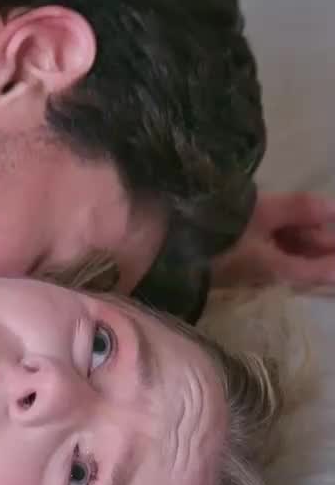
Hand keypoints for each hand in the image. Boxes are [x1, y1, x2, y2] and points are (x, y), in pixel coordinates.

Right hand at [212, 191, 334, 289]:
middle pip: (309, 264)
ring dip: (310, 240)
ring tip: (325, 220)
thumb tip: (334, 208)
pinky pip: (277, 251)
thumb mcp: (262, 212)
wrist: (167, 241)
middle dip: (327, 247)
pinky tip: (297, 222)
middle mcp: (270, 276)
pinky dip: (291, 238)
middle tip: (332, 222)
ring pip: (293, 256)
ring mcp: (255, 270)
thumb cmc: (217, 229)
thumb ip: (300, 209)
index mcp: (278, 269)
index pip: (322, 272)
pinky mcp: (243, 260)